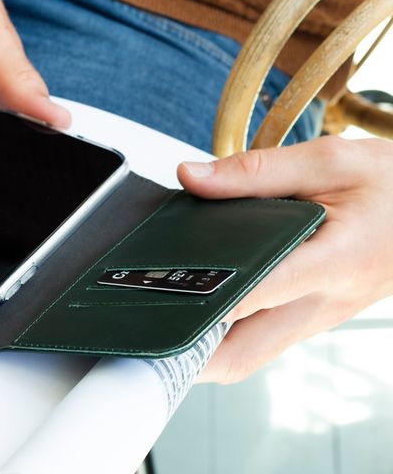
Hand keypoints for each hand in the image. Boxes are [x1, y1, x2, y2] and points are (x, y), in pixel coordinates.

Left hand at [177, 136, 392, 383]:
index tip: (158, 301)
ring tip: (164, 318)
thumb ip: (255, 171)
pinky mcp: (314, 315)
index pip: (256, 292)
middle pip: (244, 354)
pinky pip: (264, 338)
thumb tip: (192, 176)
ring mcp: (319, 315)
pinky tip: (204, 307)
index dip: (205, 301)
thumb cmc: (389, 185)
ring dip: (207, 349)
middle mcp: (323, 301)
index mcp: (334, 261)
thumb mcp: (328, 162)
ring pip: (252, 354)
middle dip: (192, 353)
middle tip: (147, 327)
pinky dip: (229, 333)